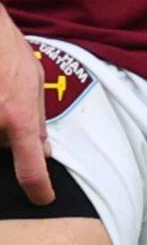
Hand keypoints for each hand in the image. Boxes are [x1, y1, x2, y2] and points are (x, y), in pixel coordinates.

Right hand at [0, 6, 52, 204]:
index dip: (38, 190)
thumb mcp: (32, 79)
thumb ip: (37, 117)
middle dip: (6, 135)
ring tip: (0, 93)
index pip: (31, 170)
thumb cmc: (3, 46)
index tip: (42, 198)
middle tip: (4, 102)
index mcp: (18, 118)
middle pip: (2, 148)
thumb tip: (44, 148)